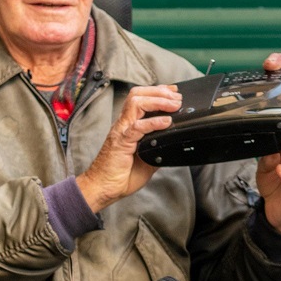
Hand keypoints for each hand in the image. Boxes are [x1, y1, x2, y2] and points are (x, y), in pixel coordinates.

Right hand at [76, 83, 181, 212]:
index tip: (174, 91)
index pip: (141, 99)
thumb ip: (157, 148)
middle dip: (159, 91)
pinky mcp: (121, 142)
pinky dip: (154, 122)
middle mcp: (123, 124)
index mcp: (128, 126)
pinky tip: (166, 122)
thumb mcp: (146, 159)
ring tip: (174, 104)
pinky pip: (137, 127)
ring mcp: (121, 131)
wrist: (103, 188)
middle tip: (177, 96)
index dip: (157, 92)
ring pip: (136, 103)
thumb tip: (173, 143)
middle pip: (137, 94)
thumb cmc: (120, 175)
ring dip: (158, 101)